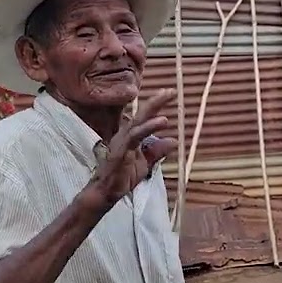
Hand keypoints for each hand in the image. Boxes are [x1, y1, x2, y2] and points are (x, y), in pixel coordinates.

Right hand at [88, 88, 178, 203]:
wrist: (108, 191)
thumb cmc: (123, 176)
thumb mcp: (146, 163)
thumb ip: (158, 151)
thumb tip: (173, 140)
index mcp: (132, 135)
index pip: (145, 117)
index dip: (156, 104)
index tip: (169, 92)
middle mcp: (125, 135)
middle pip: (141, 114)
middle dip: (155, 102)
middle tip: (170, 91)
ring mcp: (121, 142)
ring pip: (137, 124)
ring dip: (152, 117)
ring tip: (167, 114)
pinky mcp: (120, 151)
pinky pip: (134, 138)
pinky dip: (147, 129)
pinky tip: (159, 123)